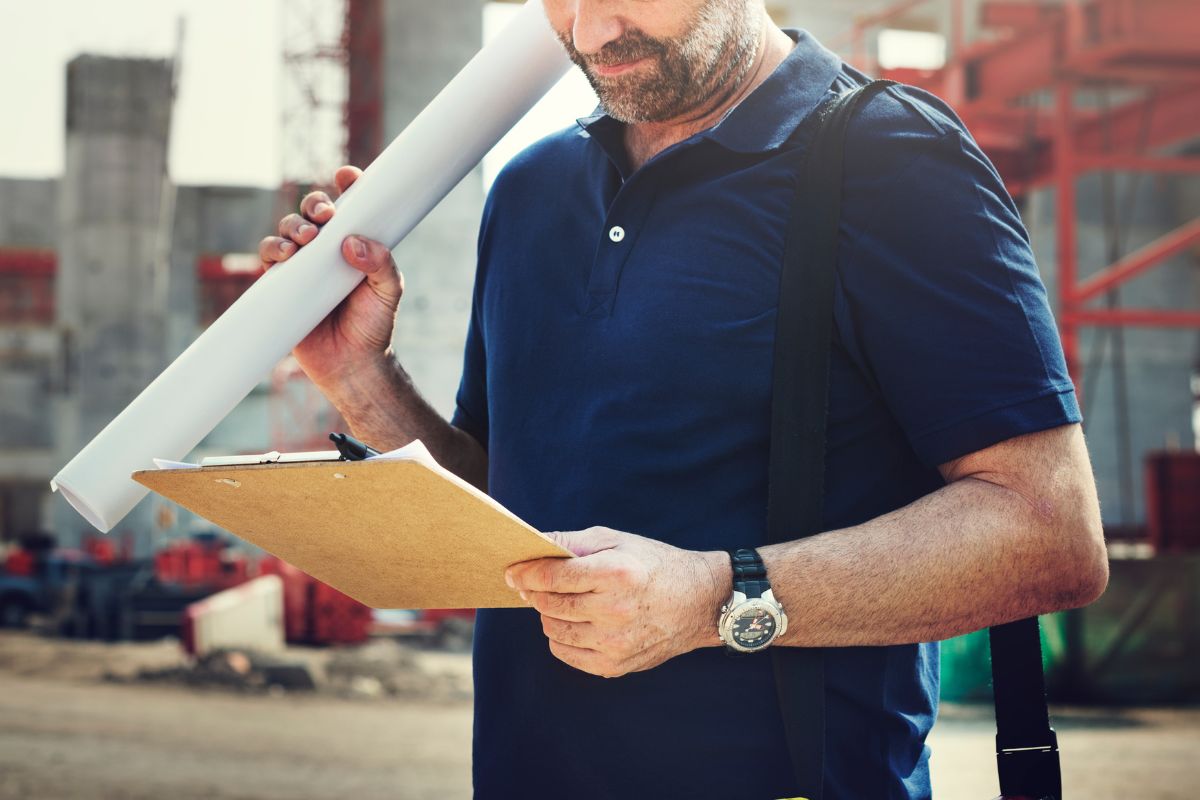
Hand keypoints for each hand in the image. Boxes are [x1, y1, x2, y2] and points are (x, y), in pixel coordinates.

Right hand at [257, 165, 403, 388]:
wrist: (351, 365)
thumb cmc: (374, 326)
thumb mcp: (389, 291)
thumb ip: (381, 264)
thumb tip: (353, 242)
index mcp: (354, 244)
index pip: (350, 207)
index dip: (347, 185)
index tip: (347, 175)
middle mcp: (326, 251)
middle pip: (312, 211)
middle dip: (315, 204)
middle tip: (325, 215)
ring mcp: (302, 266)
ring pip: (288, 230)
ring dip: (293, 226)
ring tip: (306, 239)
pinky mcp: (281, 285)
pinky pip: (269, 257)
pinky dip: (273, 248)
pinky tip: (285, 254)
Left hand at [506, 527, 729, 677]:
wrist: (700, 602)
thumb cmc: (654, 565)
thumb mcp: (617, 540)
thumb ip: (572, 542)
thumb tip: (532, 547)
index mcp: (616, 574)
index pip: (552, 576)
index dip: (526, 573)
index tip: (513, 572)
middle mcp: (615, 610)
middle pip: (549, 604)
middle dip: (537, 592)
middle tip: (538, 583)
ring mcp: (615, 642)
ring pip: (553, 630)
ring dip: (550, 614)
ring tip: (565, 601)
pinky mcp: (615, 665)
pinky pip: (566, 653)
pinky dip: (562, 637)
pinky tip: (577, 622)